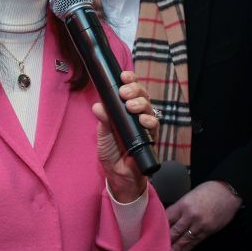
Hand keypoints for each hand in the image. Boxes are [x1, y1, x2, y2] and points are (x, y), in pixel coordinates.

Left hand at [91, 71, 158, 201]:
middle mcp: (137, 115)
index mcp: (124, 110)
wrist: (119, 175)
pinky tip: (142, 120)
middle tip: (124, 92)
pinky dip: (149, 121)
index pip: (130, 90)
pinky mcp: (151, 137)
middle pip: (142, 95)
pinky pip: (154, 125)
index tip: (123, 76)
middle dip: (135, 89)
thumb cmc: (112, 152)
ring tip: (130, 106)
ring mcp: (145, 125)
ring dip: (141, 104)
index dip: (129, 80)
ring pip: (149, 107)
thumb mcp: (103, 135)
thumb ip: (103, 120)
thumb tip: (98, 105)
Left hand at [166, 181, 240, 250]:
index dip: (162, 226)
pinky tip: (185, 249)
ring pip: (185, 238)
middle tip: (161, 246)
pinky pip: (197, 240)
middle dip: (168, 239)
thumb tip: (172, 218)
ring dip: (178, 246)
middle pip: (174, 231)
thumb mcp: (190, 195)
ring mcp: (200, 224)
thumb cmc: (210, 191)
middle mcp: (190, 215)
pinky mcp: (209, 230)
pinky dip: (190, 245)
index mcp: (183, 204)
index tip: (158, 232)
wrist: (228, 192)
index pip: (168, 218)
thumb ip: (181, 207)